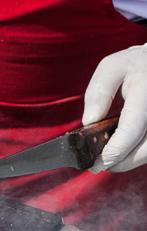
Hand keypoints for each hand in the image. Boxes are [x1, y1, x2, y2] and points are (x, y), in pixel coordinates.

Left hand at [83, 44, 146, 172]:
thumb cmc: (134, 64)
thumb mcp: (111, 68)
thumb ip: (98, 92)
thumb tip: (90, 121)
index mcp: (146, 91)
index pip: (132, 129)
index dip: (115, 151)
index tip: (97, 163)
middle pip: (145, 148)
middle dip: (122, 161)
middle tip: (99, 165)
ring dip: (130, 160)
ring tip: (109, 159)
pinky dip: (138, 152)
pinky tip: (123, 150)